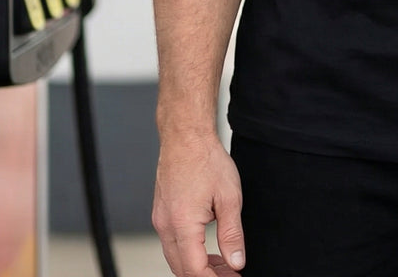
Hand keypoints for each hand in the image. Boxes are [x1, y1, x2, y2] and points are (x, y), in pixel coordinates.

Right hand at [152, 132, 245, 276]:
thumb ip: (232, 234)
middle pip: (181, 269)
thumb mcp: (229, 197)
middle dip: (206, 276)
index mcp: (182, 224)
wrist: (186, 136)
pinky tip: (207, 248)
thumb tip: (237, 261)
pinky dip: (189, 252)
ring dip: (197, 266)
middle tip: (230, 274)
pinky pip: (172, 243)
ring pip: (175, 258)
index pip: (194, 270)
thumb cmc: (206, 159)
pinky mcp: (161, 213)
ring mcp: (160, 220)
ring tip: (223, 264)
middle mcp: (166, 226)